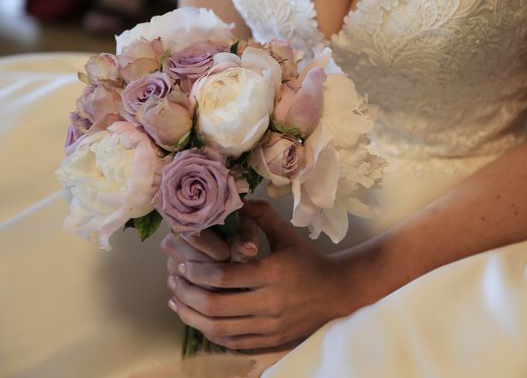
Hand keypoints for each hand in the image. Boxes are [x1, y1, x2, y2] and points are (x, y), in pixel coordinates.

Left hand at [163, 200, 351, 349]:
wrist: (336, 292)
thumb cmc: (308, 260)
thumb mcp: (286, 234)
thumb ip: (261, 216)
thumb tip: (236, 200)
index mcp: (271, 274)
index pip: (223, 277)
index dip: (196, 272)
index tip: (182, 264)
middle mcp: (269, 303)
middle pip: (215, 306)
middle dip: (186, 294)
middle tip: (173, 282)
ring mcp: (269, 327)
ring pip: (218, 329)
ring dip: (191, 316)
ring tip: (176, 301)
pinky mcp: (270, 341)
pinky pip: (231, 342)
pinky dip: (209, 332)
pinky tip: (198, 319)